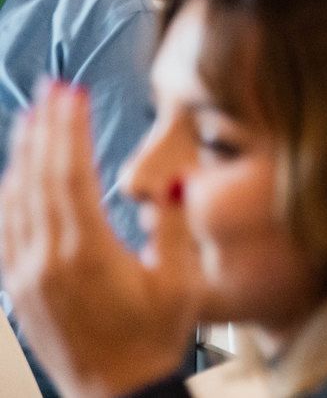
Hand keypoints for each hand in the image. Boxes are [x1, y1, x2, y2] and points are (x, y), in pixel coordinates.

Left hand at [0, 84, 200, 397]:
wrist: (116, 393)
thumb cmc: (154, 337)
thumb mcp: (179, 281)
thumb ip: (170, 227)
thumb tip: (168, 181)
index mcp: (88, 253)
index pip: (72, 175)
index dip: (71, 130)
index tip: (74, 94)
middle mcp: (48, 259)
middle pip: (40, 179)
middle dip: (46, 129)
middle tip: (53, 88)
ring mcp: (27, 274)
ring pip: (16, 200)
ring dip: (25, 154)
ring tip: (33, 117)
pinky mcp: (19, 288)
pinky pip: (7, 228)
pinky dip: (11, 192)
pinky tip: (17, 172)